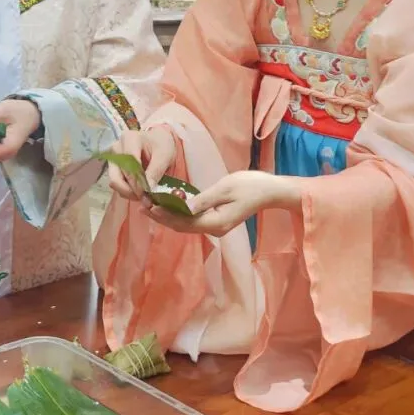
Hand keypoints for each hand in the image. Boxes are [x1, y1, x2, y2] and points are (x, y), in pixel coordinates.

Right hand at [106, 127, 176, 200]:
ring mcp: (112, 158)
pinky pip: (117, 183)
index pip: (129, 165)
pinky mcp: (113, 167)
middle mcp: (116, 148)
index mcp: (130, 139)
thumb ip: (156, 171)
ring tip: (144, 196)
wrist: (157, 141)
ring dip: (128, 192)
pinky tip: (139, 191)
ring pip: (114, 181)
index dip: (136, 182)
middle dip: (131, 191)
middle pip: (117, 176)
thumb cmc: (161, 145)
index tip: (147, 193)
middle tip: (146, 200)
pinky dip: (127, 191)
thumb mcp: (164, 156)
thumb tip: (148, 190)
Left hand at [151, 170, 298, 236]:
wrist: (271, 191)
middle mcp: (214, 229)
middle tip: (142, 206)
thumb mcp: (225, 188)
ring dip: (168, 217)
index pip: (184, 222)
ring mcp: (216, 226)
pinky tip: (168, 207)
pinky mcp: (217, 220)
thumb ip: (203, 200)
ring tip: (149, 207)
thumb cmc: (250, 186)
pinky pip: (193, 221)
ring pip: (186, 225)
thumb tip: (183, 207)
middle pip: (182, 226)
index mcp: (216, 223)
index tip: (149, 205)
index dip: (165, 215)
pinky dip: (179, 215)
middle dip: (162, 217)